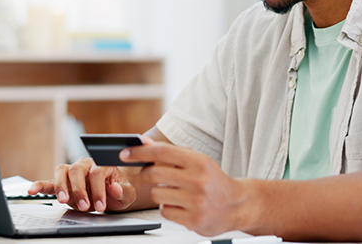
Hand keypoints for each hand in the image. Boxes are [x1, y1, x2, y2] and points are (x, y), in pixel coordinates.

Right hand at [28, 157, 137, 212]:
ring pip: (62, 171)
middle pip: (77, 170)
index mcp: (102, 163)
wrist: (111, 192)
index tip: (101, 206)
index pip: (97, 172)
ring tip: (63, 200)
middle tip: (85, 207)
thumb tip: (115, 188)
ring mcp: (71, 172)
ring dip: (61, 186)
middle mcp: (85, 164)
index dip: (98, 189)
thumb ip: (123, 191)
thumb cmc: (118, 190)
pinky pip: (49, 181)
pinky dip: (40, 185)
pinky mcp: (62, 182)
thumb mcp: (127, 193)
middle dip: (80, 189)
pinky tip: (32, 190)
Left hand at [121, 141, 243, 235]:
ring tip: (175, 192)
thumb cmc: (214, 181)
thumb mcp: (197, 161)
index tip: (125, 154)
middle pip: (154, 173)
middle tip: (151, 174)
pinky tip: (181, 205)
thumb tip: (145, 142)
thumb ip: (172, 153)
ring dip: (160, 193)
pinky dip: (168, 208)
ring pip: (157, 194)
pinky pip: (164, 211)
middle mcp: (198, 181)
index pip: (162, 152)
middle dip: (147, 173)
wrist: (237, 205)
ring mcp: (196, 202)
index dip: (140, 152)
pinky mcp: (193, 220)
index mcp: (199, 162)